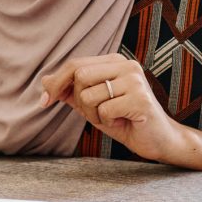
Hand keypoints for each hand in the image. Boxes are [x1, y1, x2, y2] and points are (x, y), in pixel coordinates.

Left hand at [40, 54, 181, 162]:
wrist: (158, 140)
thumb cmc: (124, 121)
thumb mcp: (92, 105)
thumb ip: (70, 91)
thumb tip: (43, 81)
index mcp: (114, 61)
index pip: (76, 64)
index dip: (56, 83)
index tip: (44, 102)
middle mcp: (126, 65)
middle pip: (80, 75)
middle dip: (79, 101)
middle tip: (97, 114)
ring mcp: (135, 81)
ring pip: (89, 95)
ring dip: (94, 115)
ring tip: (112, 118)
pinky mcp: (140, 99)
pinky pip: (104, 110)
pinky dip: (108, 122)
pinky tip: (123, 122)